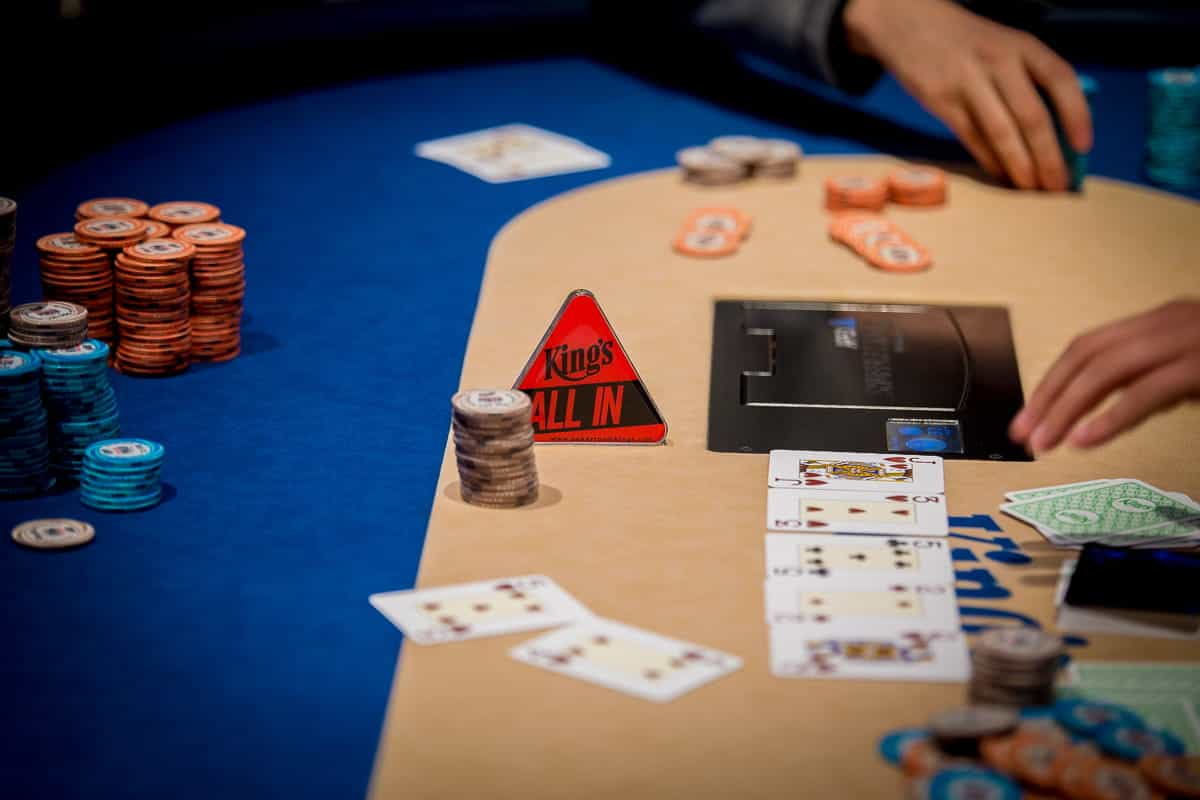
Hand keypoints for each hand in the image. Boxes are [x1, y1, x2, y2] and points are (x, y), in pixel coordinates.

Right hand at [843, 0, 1091, 190]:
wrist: (912, 24)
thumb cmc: (969, 45)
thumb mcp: (1006, 47)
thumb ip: (1029, 80)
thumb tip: (1055, 136)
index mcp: (1023, 46)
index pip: (1061, 80)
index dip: (1077, 115)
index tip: (1084, 147)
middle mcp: (999, 61)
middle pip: (1031, 116)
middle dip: (1048, 157)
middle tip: (1056, 187)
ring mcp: (968, 81)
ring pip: (1001, 132)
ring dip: (1019, 166)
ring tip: (1030, 190)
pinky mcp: (941, 101)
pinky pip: (971, 138)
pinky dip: (989, 161)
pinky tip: (1001, 176)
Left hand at [1009, 300, 1199, 453]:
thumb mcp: (1187, 371)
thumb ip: (1146, 382)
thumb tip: (1100, 408)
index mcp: (1158, 322)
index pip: (1087, 348)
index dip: (1050, 383)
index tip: (1026, 417)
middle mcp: (1168, 323)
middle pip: (1087, 355)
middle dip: (1048, 396)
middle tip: (1023, 433)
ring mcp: (1186, 340)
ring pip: (1106, 370)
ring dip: (1066, 409)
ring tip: (1044, 442)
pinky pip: (1146, 392)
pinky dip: (1110, 417)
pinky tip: (1084, 439)